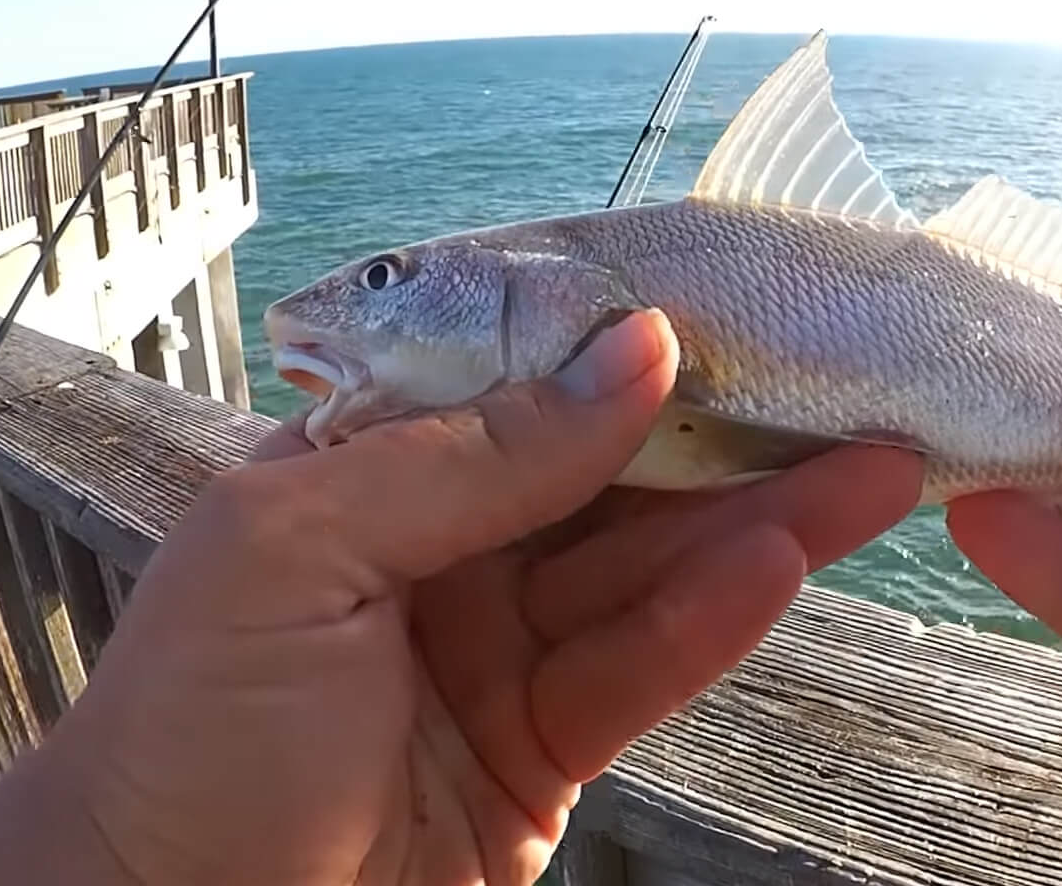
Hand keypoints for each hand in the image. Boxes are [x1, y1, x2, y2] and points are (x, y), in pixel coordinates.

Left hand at [0, 309, 921, 884]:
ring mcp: (495, 656)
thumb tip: (632, 352)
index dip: (627, 346)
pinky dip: (710, 619)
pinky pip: (639, 670)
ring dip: (757, 518)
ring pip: (645, 569)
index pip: (519, 386)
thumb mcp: (299, 550)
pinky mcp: (542, 757)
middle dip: (724, 429)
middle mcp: (438, 554)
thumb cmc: (188, 729)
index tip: (737, 304)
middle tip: (847, 380)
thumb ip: (472, 453)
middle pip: (606, 475)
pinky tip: (783, 562)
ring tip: (872, 465)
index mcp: (364, 477)